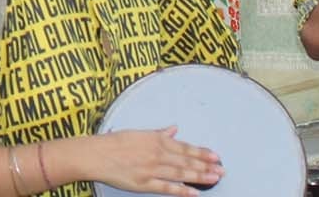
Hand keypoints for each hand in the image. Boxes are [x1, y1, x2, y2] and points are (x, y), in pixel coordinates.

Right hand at [88, 128, 222, 195]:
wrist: (96, 155)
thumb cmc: (115, 143)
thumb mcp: (139, 133)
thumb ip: (158, 133)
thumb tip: (174, 129)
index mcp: (156, 140)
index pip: (184, 147)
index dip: (202, 152)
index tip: (215, 156)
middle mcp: (157, 154)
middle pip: (186, 161)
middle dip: (206, 166)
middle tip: (222, 170)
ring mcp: (152, 169)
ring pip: (181, 173)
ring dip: (199, 177)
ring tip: (214, 179)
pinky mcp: (144, 183)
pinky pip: (167, 188)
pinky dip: (182, 190)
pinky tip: (194, 193)